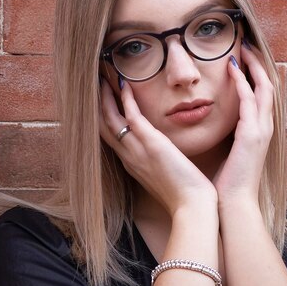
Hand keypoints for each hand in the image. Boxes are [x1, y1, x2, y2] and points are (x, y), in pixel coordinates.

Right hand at [99, 79, 216, 216]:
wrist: (191, 206)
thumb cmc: (184, 195)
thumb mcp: (165, 176)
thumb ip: (158, 163)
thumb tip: (164, 155)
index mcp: (131, 165)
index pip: (110, 139)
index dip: (103, 119)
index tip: (102, 103)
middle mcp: (128, 157)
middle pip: (102, 127)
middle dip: (97, 105)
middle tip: (95, 85)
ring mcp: (137, 151)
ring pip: (110, 120)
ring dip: (105, 98)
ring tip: (103, 79)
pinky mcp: (151, 144)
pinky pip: (132, 117)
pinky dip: (126, 100)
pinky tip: (125, 85)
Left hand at [213, 44, 273, 206]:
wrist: (234, 204)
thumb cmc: (228, 184)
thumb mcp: (230, 155)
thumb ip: (229, 139)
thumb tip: (218, 128)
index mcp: (259, 133)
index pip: (262, 97)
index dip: (255, 76)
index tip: (241, 60)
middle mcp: (265, 129)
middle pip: (268, 86)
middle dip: (258, 64)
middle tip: (246, 45)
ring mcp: (261, 131)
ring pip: (264, 88)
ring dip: (253, 66)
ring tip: (241, 48)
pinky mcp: (252, 135)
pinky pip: (250, 100)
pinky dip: (242, 82)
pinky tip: (231, 68)